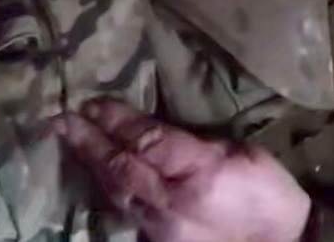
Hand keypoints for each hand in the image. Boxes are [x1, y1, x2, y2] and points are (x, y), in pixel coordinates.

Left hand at [53, 99, 310, 241]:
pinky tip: (100, 176)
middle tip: (62, 120)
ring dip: (93, 165)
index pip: (147, 141)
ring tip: (72, 142)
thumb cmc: (271, 194)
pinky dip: (111, 190)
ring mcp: (162, 230)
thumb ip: (198, 146)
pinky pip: (128, 213)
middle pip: (121, 167)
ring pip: (117, 193)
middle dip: (90, 142)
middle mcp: (172, 204)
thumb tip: (161, 137)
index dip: (117, 121)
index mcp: (200, 173)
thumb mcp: (244, 154)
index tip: (93, 103)